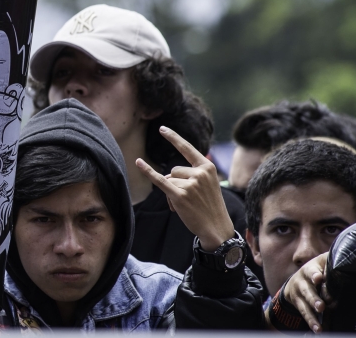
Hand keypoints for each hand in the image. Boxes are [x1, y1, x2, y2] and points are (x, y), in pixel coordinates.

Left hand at [136, 126, 233, 250]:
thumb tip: (166, 175)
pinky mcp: (180, 196)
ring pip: (168, 179)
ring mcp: (190, 184)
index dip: (173, 138)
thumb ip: (189, 175)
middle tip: (188, 199)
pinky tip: (138, 163)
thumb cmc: (209, 206)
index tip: (162, 128)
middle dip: (176, 183)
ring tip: (185, 205)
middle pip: (174, 170)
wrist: (217, 227)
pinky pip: (160, 181)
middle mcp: (199, 173)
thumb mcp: (207, 185)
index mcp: (207, 167)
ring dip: (171, 192)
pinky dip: (148, 172)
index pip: (187, 148)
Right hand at [283, 253, 328, 333]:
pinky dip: (310, 322)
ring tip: (318, 325)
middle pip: (307, 290)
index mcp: (310, 269)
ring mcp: (298, 293)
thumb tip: (353, 260)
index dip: (314, 275)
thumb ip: (333, 262)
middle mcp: (302, 281)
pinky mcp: (298, 304)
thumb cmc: (316, 271)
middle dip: (313, 298)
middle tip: (321, 306)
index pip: (311, 271)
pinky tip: (317, 329)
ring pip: (304, 304)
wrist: (294, 282)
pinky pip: (303, 313)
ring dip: (311, 314)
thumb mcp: (322, 263)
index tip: (319, 278)